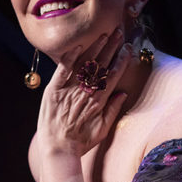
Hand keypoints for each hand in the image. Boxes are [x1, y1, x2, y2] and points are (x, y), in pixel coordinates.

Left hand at [37, 27, 130, 156]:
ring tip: (104, 34)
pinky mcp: (53, 90)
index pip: (113, 75)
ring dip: (95, 48)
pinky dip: (70, 58)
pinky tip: (78, 46)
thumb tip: (123, 94)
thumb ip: (113, 111)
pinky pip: (62, 70)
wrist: (58, 150)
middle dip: (111, 48)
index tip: (128, 48)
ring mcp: (69, 90)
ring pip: (84, 65)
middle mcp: (85, 93)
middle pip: (101, 65)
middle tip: (118, 32)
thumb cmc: (80, 142)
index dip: (121, 60)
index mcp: (99, 101)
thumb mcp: (102, 130)